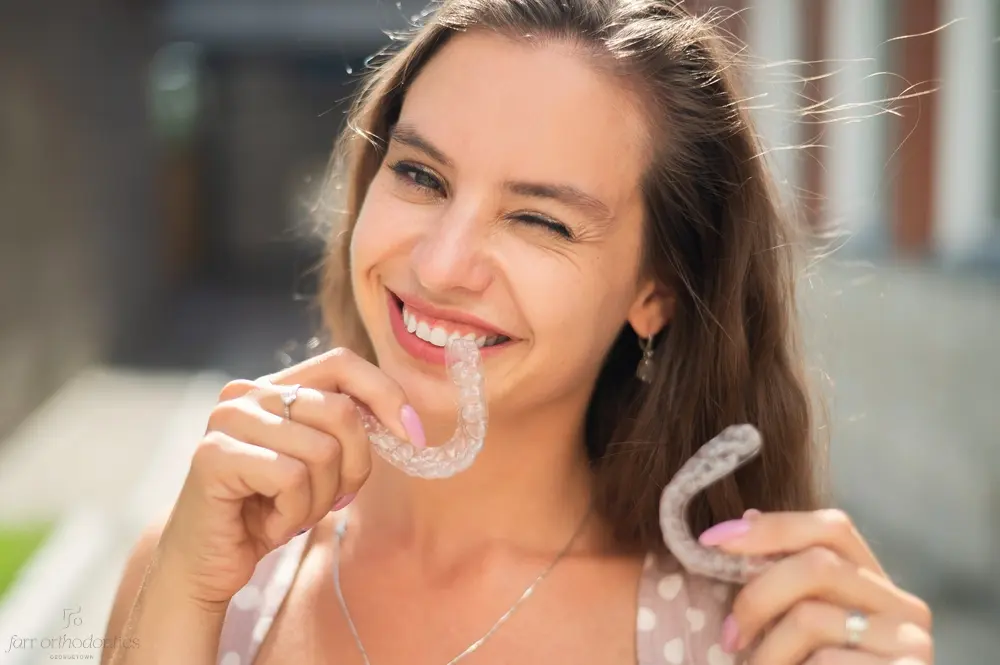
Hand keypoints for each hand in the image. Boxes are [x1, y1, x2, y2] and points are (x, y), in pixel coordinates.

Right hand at [156, 347, 424, 607]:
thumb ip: (345, 432)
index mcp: (274, 387)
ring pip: (322, 450)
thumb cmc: (266, 512)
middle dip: (355, 467)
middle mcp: (247, 393)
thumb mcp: (317, 463)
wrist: (206, 565)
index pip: (342, 363)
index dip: (386, 394)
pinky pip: (292, 479)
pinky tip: (272, 524)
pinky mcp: (214, 455)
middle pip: (341, 412)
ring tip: (293, 513)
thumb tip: (405, 420)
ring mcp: (227, 420)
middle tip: (335, 500)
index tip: (413, 435)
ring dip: (321, 498)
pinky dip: (295, 513)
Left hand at [699, 509, 932, 663]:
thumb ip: (780, 581)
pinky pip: (826, 663)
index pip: (831, 528)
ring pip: (814, 618)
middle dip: (756, 597)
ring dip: (767, 653)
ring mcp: (912, 646)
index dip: (770, 528)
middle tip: (728, 638)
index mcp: (874, 585)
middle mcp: (904, 607)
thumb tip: (746, 517)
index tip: (711, 542)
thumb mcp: (793, 631)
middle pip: (817, 566)